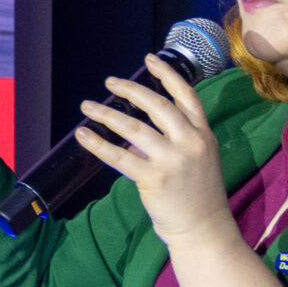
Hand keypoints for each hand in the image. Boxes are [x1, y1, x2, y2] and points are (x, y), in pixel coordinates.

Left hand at [71, 54, 233, 247]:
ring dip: (106, 114)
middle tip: (109, 82)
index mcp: (203, 134)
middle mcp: (190, 143)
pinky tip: (83, 135)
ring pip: (134, 128)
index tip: (149, 59)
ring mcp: (172, 160)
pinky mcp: (154, 179)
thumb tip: (134, 127)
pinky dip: (98, 144)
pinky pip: (119, 157)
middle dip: (131, 90)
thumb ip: (174, 138)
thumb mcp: (197, 157)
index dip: (167, 75)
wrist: (203, 227)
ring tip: (87, 106)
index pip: (186, 95)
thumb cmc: (197, 192)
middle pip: (157, 105)